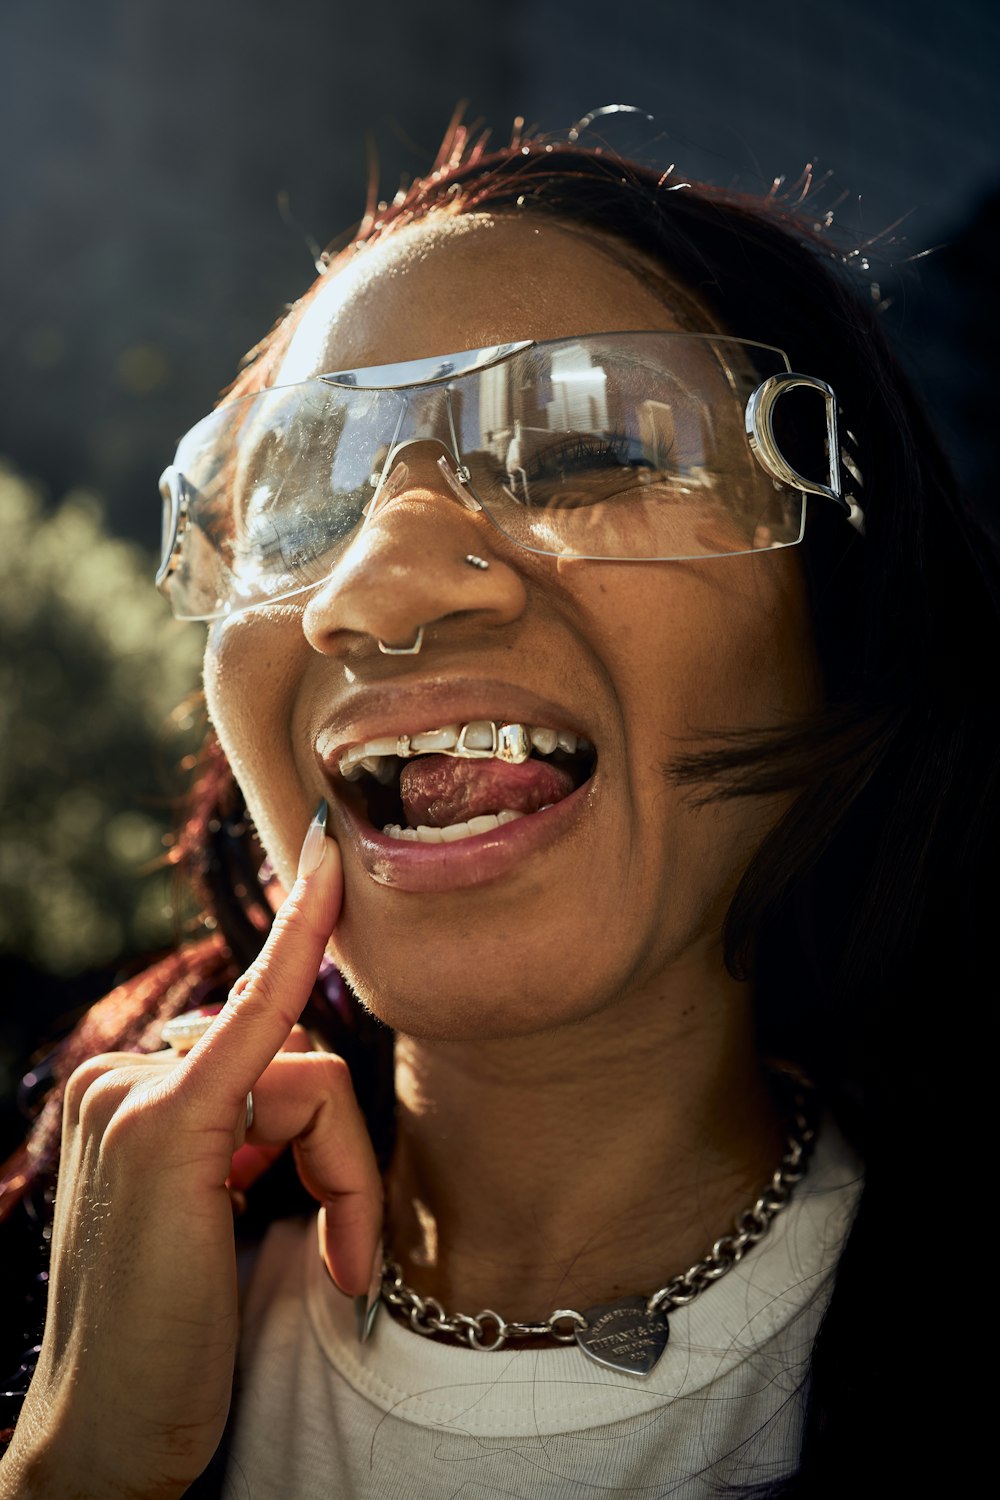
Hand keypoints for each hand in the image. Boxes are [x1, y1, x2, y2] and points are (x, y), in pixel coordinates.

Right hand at [1, 814, 379, 1499]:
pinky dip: (303, 942)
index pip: (241, 1015)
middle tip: (345, 1250)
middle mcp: (121, 1078)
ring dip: (345, 1172)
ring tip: (334, 1261)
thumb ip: (242, 1127)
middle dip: (338, 1150)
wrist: (110, 1435)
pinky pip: (266, 1019)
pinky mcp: (167, 1126)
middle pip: (292, 1054)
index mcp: (129, 1096)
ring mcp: (132, 1093)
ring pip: (308, 1073)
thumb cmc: (170, 1335)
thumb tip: (303, 1066)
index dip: (294, 931)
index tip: (327, 850)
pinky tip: (327, 872)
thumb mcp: (210, 1212)